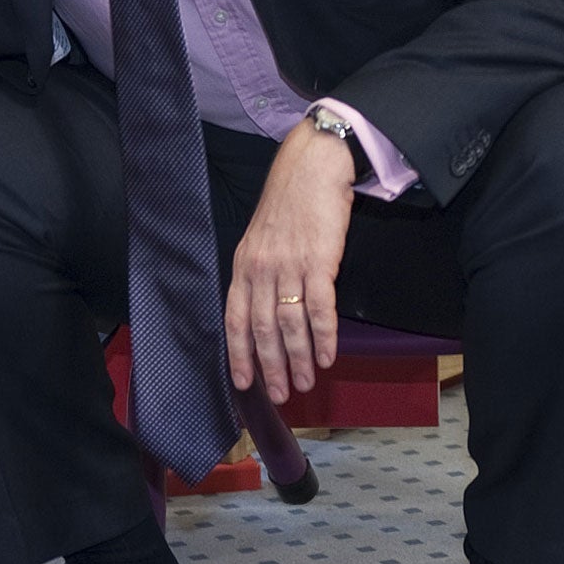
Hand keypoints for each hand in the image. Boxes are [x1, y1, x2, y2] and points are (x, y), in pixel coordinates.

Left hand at [225, 121, 356, 403]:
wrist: (312, 168)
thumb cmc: (289, 203)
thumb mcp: (261, 239)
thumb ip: (259, 274)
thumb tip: (265, 312)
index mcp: (244, 266)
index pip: (236, 320)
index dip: (240, 354)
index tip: (246, 383)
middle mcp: (261, 270)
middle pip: (263, 330)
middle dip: (272, 367)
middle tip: (282, 394)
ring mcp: (289, 267)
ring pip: (291, 325)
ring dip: (299, 359)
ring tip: (307, 382)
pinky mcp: (318, 262)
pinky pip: (319, 308)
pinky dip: (324, 337)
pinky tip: (327, 356)